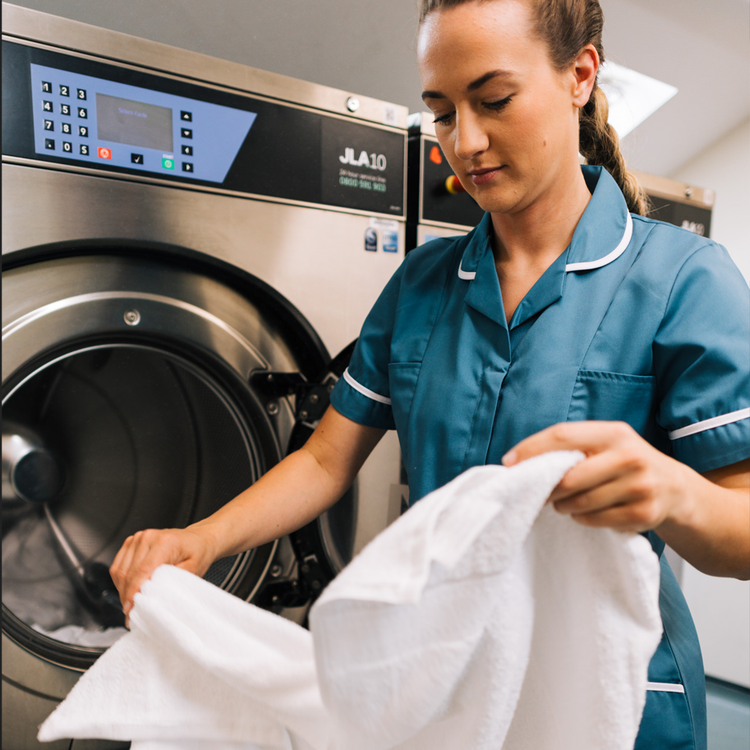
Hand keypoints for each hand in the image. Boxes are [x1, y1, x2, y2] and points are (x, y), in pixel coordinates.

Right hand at [110, 526, 217, 625]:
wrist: (199, 538)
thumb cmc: (198, 552)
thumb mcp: (194, 569)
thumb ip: (173, 581)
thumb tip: (154, 597)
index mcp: (164, 542)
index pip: (142, 571)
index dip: (133, 593)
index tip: (131, 611)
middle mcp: (148, 537)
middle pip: (128, 573)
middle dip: (127, 596)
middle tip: (130, 614)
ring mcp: (138, 538)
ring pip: (120, 570)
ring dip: (122, 590)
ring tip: (130, 604)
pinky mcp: (132, 542)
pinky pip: (118, 565)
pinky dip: (121, 580)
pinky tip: (128, 590)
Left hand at [502, 421, 690, 532]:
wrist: (674, 488)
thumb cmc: (624, 463)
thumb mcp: (605, 444)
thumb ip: (570, 446)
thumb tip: (516, 461)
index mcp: (614, 432)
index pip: (563, 435)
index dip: (532, 449)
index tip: (509, 463)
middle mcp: (629, 456)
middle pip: (569, 476)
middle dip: (547, 488)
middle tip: (539, 493)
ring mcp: (639, 486)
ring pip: (580, 502)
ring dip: (562, 506)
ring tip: (563, 503)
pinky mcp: (643, 513)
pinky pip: (595, 520)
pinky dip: (582, 519)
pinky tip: (584, 513)